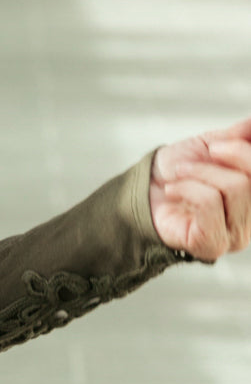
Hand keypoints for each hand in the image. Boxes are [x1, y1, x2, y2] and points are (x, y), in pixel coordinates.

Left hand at [149, 117, 250, 261]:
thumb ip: (239, 137)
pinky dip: (187, 188)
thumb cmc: (178, 169)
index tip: (218, 144)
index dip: (245, 151)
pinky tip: (172, 190)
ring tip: (179, 174)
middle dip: (223, 158)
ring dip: (199, 172)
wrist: (143, 190)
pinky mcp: (212, 246)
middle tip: (203, 154)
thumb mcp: (212, 144)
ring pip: (235, 188)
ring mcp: (234, 237)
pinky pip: (211, 203)